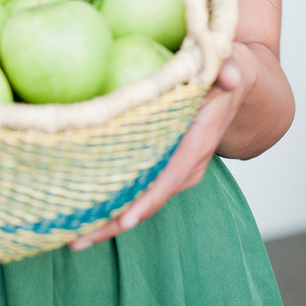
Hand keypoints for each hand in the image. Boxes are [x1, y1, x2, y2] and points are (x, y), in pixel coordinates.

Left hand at [69, 57, 245, 250]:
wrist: (233, 80)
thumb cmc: (227, 69)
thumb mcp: (232, 64)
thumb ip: (230, 70)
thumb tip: (231, 74)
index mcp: (199, 141)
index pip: (173, 176)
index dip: (149, 199)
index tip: (125, 221)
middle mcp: (187, 163)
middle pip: (150, 200)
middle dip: (116, 223)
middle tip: (76, 241)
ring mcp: (175, 167)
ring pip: (141, 201)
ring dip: (109, 221)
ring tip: (71, 238)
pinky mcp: (163, 163)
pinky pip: (138, 188)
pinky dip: (113, 203)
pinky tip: (83, 212)